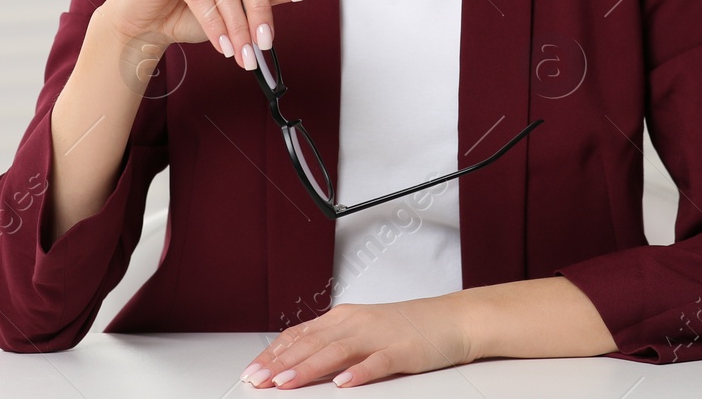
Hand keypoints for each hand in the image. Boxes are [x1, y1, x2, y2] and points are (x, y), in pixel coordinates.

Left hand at [238, 296, 474, 389]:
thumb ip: (331, 343)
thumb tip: (295, 361)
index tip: (252, 369)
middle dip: (280, 363)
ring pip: (336, 351)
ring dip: (308, 368)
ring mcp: (378, 336)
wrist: (449, 320)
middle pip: (311, 343)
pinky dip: (359, 372)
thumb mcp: (361, 331)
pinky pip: (377, 363)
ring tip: (286, 383)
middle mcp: (355, 323)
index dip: (274, 353)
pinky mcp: (402, 351)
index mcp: (343, 318)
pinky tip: (344, 383)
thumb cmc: (404, 329)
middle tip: (257, 380)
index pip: (300, 335)